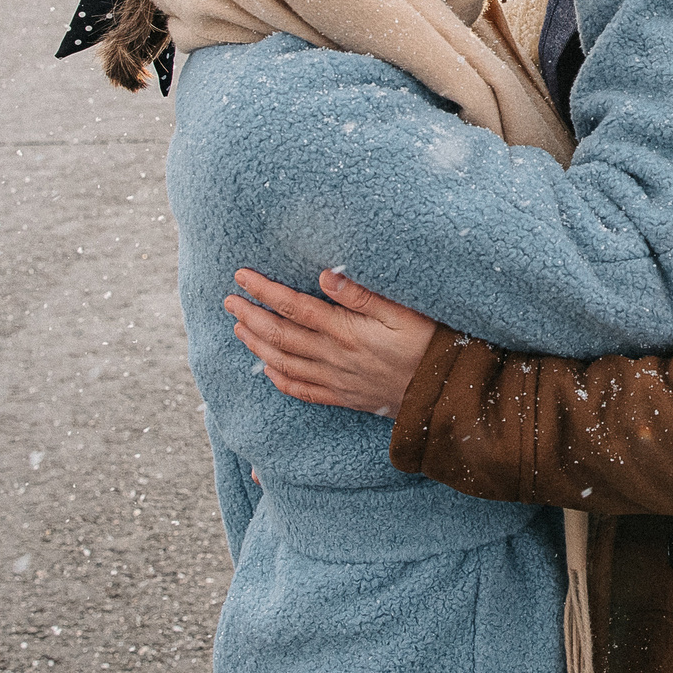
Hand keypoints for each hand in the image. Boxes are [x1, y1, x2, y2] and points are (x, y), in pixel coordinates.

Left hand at [226, 267, 436, 417]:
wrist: (443, 393)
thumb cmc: (429, 344)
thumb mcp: (404, 312)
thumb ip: (363, 295)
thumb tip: (325, 275)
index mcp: (346, 331)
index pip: (294, 306)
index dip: (264, 291)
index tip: (242, 276)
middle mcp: (334, 357)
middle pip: (281, 335)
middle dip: (251, 316)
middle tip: (229, 301)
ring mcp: (336, 380)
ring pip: (284, 363)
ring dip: (257, 345)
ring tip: (239, 329)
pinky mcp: (344, 397)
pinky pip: (303, 391)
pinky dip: (280, 380)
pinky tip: (268, 370)